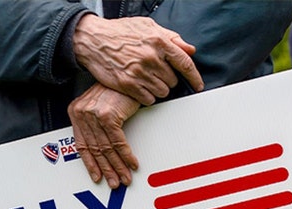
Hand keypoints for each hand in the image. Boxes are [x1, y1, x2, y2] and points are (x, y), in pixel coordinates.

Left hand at [68, 83, 142, 187]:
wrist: (128, 69)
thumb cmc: (116, 87)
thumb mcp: (100, 104)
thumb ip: (95, 123)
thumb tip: (101, 147)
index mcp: (76, 112)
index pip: (81, 145)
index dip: (90, 164)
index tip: (97, 176)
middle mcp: (82, 114)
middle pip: (95, 150)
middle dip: (107, 169)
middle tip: (114, 182)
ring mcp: (94, 115)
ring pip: (106, 149)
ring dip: (118, 166)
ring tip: (124, 178)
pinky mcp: (108, 116)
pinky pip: (118, 142)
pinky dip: (126, 156)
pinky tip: (132, 164)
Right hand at [73, 15, 203, 105]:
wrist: (93, 40)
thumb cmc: (119, 32)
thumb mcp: (148, 26)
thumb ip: (171, 38)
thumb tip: (189, 50)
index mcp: (159, 42)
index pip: (185, 63)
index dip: (194, 76)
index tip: (198, 84)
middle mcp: (151, 58)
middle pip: (173, 80)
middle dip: (168, 79)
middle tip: (156, 75)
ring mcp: (139, 72)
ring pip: (162, 92)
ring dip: (158, 89)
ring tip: (147, 81)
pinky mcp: (127, 84)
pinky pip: (147, 99)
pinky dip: (147, 97)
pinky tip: (140, 88)